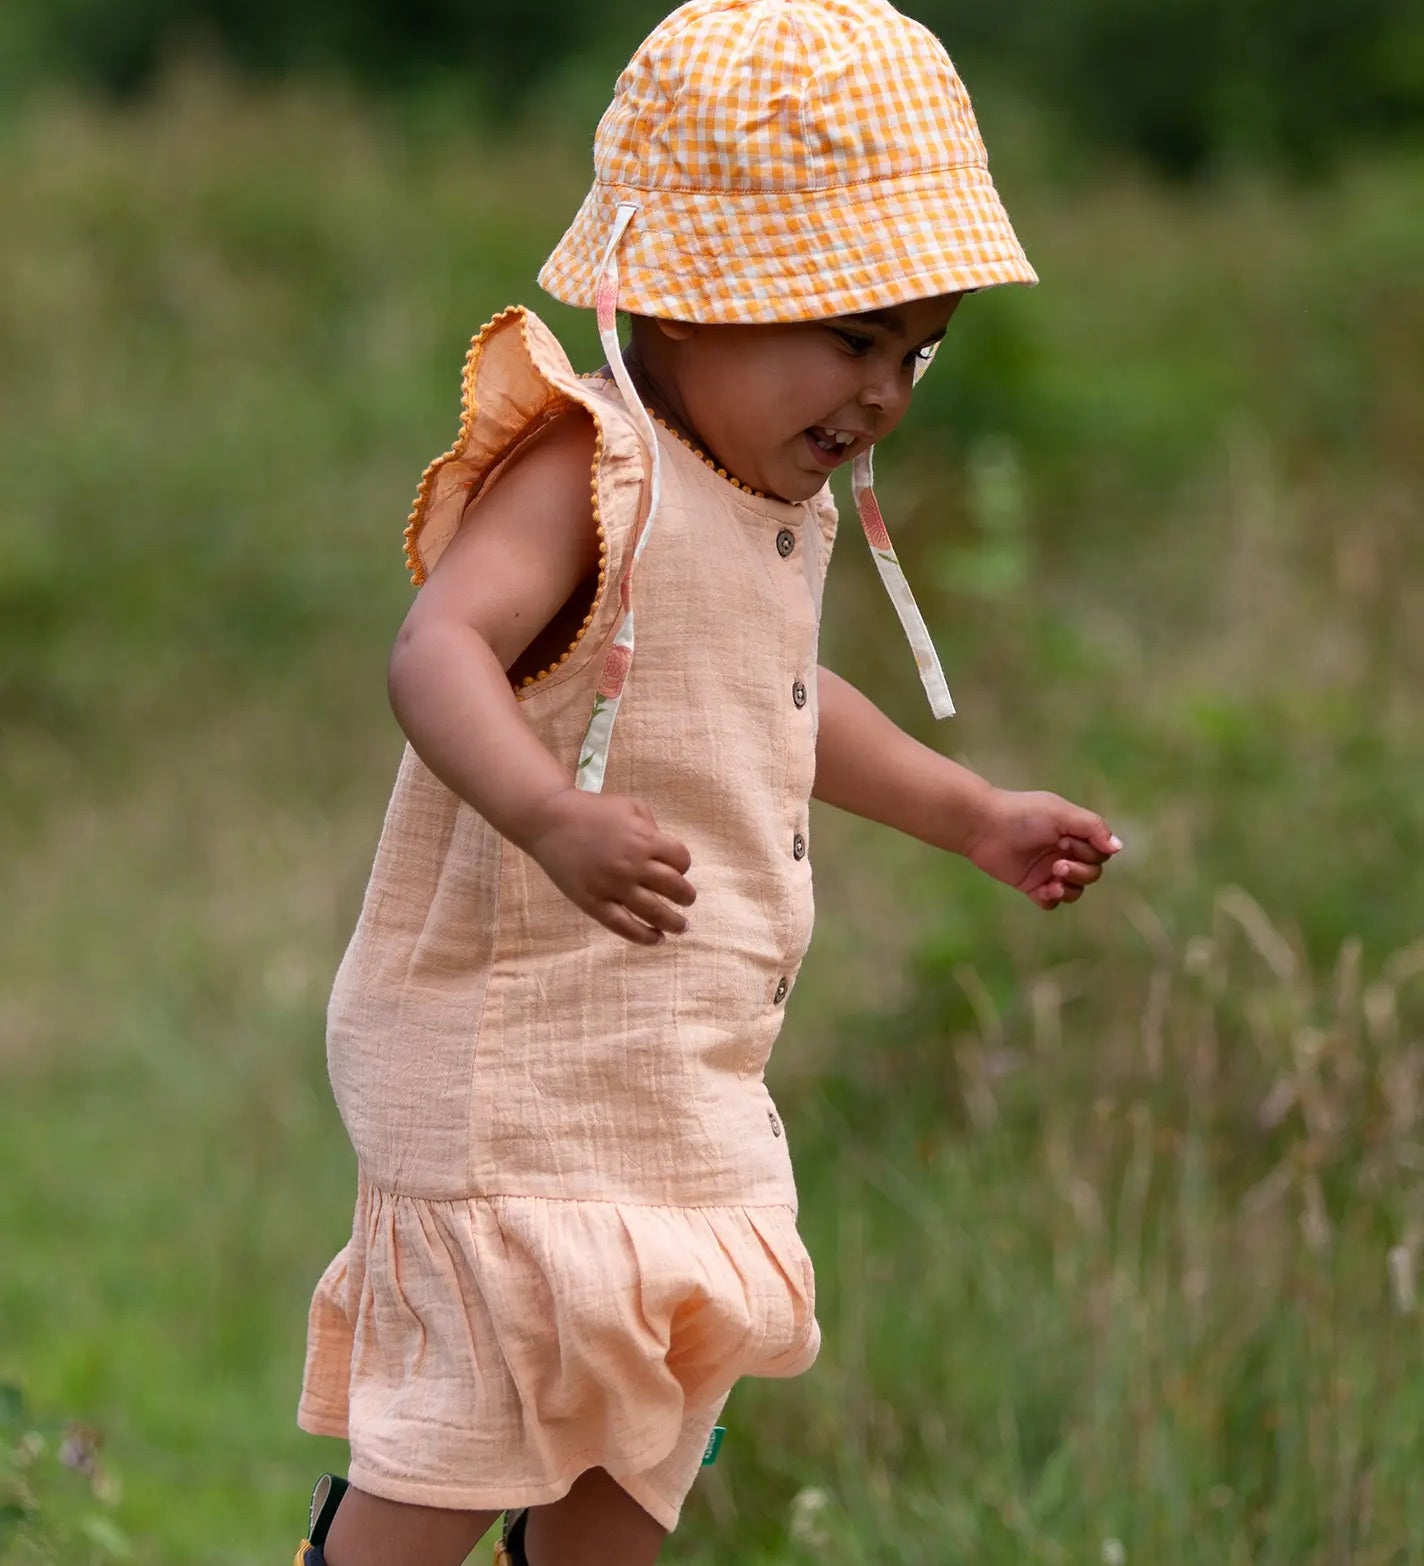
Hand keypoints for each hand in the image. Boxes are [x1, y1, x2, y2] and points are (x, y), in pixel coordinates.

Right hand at [519, 787, 696, 945]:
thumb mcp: (630, 806)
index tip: (679, 869)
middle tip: (688, 901)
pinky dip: (644, 936)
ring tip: (681, 927)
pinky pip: (624, 926)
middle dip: (686, 896)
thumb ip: (651, 826)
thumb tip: (664, 851)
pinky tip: (657, 939)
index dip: (683, 865)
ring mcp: (613, 886)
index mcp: (645, 839)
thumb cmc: (592, 810)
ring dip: (673, 922)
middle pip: (673, 888)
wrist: (550, 820)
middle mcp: (633, 865)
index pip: (681, 860)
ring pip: (654, 912)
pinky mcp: (594, 903)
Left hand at [961, 788, 1121, 910]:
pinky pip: (1051, 902)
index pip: (1101, 852)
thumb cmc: (1022, 814)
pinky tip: (1041, 891)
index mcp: (1074, 832)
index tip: (1066, 842)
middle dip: (1080, 872)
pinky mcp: (1031, 884)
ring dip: (1069, 889)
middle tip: (1058, 865)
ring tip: (1051, 883)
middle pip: (1092, 873)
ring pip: (1075, 890)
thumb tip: (1118, 847)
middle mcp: (1064, 851)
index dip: (1090, 853)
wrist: (982, 826)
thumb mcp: (1061, 814)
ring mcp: (1047, 869)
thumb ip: (1092, 827)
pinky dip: (1051, 899)